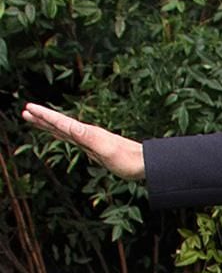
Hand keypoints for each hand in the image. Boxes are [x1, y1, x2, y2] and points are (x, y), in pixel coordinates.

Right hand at [21, 103, 144, 180]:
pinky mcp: (94, 147)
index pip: (62, 123)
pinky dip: (62, 134)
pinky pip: (72, 138)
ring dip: (49, 125)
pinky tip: (60, 134)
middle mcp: (87, 134)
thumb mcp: (106, 150)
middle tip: (25, 111)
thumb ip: (88, 138)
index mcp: (87, 133)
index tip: (29, 109)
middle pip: (60, 124)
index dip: (45, 117)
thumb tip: (71, 127)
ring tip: (35, 119)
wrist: (145, 163)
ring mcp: (90, 140)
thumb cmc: (128, 160)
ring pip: (64, 130)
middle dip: (42, 118)